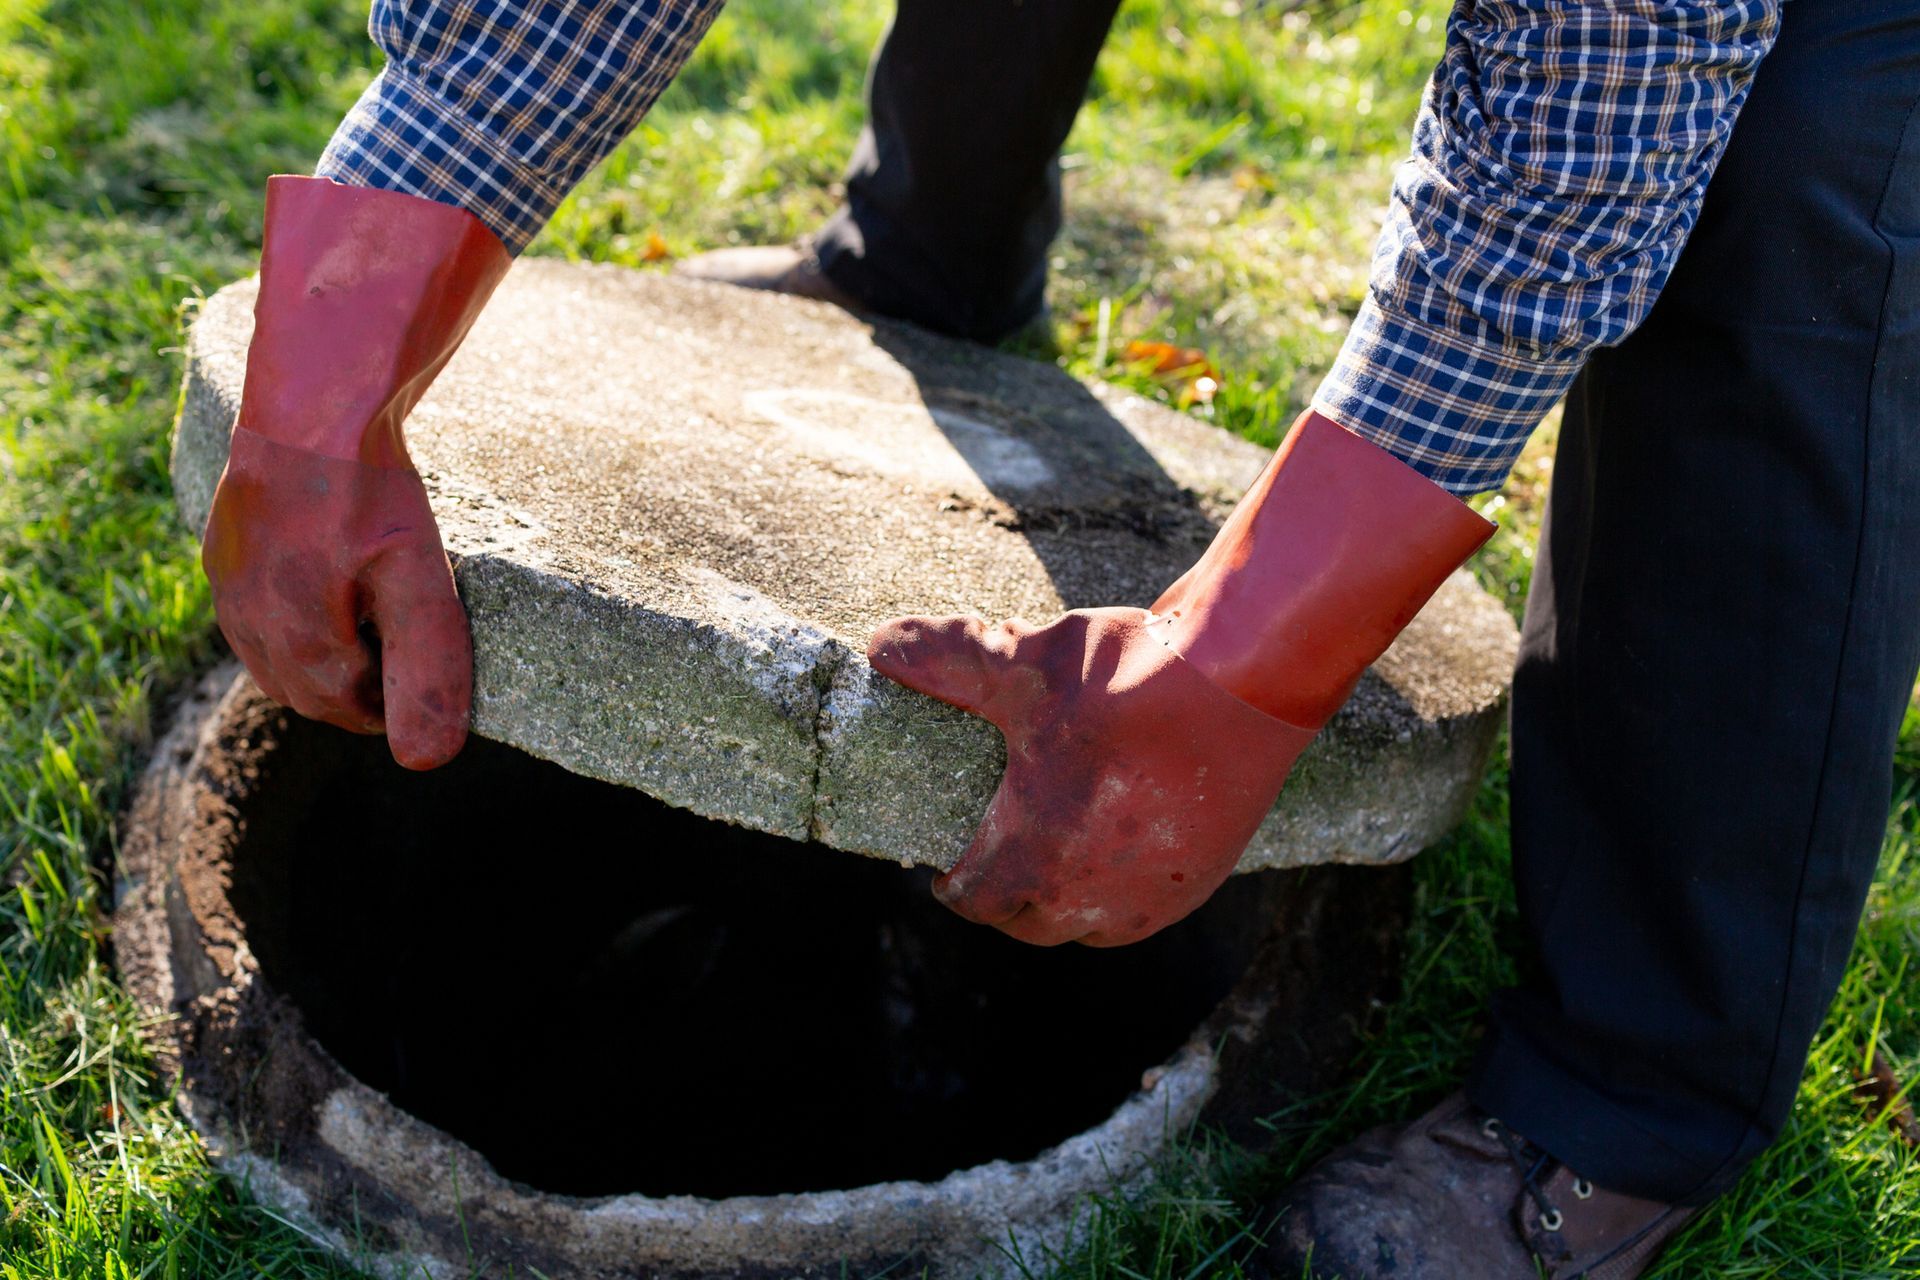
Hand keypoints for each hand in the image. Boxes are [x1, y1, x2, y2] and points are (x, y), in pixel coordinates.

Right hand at [203, 430, 471, 768]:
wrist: (314, 398)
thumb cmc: (369, 488)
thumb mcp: (418, 580)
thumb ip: (425, 668)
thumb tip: (427, 761)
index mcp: (292, 640)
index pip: (343, 709)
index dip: (389, 707)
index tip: (424, 682)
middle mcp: (245, 619)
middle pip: (304, 687)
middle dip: (353, 686)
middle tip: (404, 654)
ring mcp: (227, 580)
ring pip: (273, 651)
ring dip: (322, 652)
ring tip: (374, 619)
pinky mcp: (223, 546)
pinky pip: (254, 607)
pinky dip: (294, 614)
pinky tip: (333, 581)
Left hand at [868, 609, 1314, 946]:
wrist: (1248, 680)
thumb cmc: (1129, 677)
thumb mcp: (1025, 664)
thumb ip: (949, 661)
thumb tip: (883, 647)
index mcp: (1035, 854)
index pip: (976, 902)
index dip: (954, 888)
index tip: (946, 872)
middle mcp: (1091, 895)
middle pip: (1028, 923)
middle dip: (1004, 899)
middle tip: (993, 863)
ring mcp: (1151, 896)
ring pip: (1087, 927)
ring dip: (1060, 904)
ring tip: (1050, 861)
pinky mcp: (1199, 880)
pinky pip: (1139, 909)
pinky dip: (1115, 894)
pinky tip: (1112, 852)